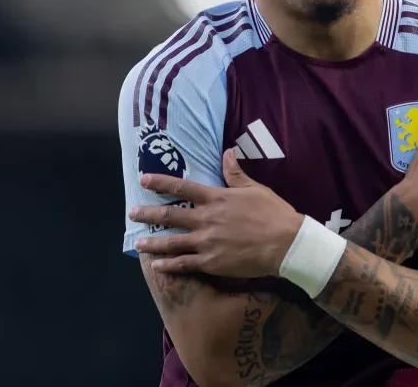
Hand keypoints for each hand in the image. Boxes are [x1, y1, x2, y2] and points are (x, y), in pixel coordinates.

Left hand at [128, 151, 302, 276]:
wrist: (285, 244)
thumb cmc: (273, 213)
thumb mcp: (255, 189)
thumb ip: (236, 174)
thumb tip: (227, 152)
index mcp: (216, 199)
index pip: (182, 188)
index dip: (161, 183)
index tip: (143, 180)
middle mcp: (206, 219)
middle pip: (170, 216)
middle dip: (148, 214)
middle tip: (132, 214)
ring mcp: (206, 242)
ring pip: (172, 242)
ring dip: (152, 243)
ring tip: (138, 244)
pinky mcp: (211, 262)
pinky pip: (184, 264)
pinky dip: (168, 265)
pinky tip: (156, 266)